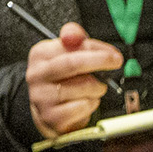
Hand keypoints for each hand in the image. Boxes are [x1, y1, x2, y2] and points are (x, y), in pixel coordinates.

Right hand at [26, 22, 121, 137]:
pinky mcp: (51, 117)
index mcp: (40, 54)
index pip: (70, 45)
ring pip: (82, 87)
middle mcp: (37, 75)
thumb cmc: (63, 78)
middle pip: (72, 63)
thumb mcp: (65, 53)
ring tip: (96, 88)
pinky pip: (82, 107)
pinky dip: (92, 104)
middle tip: (116, 62)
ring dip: (97, 87)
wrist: (49, 110)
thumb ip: (74, 38)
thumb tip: (75, 34)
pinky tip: (87, 102)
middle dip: (100, 62)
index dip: (95, 48)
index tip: (113, 53)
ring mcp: (42, 97)